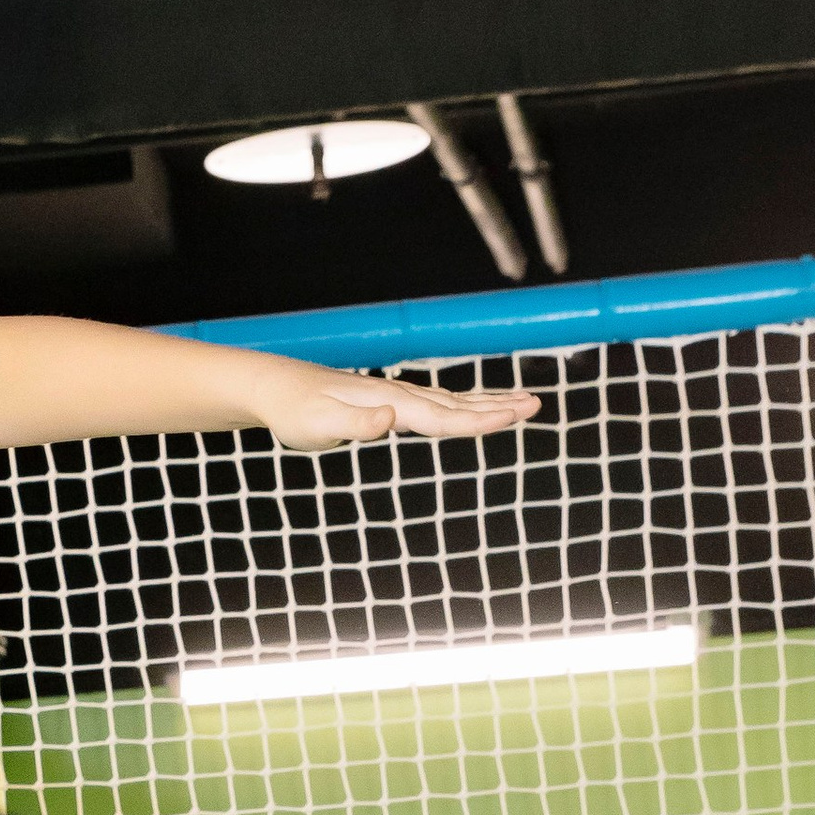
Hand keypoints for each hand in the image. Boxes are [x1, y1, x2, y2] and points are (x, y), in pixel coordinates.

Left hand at [257, 363, 543, 453]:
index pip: (443, 417)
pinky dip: (465, 404)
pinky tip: (477, 406)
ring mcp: (398, 396)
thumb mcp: (320, 426)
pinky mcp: (391, 401)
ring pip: (454, 401)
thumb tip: (391, 418)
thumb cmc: (296, 411)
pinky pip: (438, 404)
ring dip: (490, 402)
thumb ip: (357, 424)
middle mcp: (400, 397)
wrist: (276, 388)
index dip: (480, 420)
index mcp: (391, 405)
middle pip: (458, 405)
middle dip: (499, 407)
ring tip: (525, 402)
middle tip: (538, 406)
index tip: (514, 417)